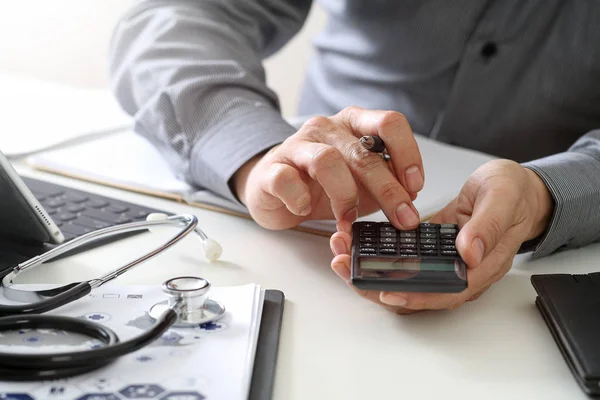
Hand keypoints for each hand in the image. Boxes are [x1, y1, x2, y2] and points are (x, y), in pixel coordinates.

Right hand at [233, 106, 424, 229]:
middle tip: (403, 219)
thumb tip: (410, 195)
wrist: (273, 187)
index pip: (389, 123)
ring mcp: (297, 146)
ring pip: (327, 161)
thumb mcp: (361, 182)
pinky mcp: (272, 168)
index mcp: (354, 124)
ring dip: (344, 196)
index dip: (408, 153)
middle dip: (388, 190)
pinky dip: (299, 200)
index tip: (415, 186)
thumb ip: (385, 182)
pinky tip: (304, 210)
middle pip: (363, 153)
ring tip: (347, 220)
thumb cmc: (321, 184)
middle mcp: (327, 128)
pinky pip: (287, 180)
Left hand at [329, 159, 553, 312]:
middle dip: (377, 284)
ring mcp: (444, 262)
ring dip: (372, 271)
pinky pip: (404, 260)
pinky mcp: (432, 250)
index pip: (445, 293)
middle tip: (345, 266)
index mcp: (482, 266)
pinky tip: (358, 244)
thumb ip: (488, 226)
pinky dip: (380, 255)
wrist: (516, 188)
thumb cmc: (513, 194)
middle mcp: (461, 271)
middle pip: (416, 292)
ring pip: (405, 279)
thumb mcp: (503, 198)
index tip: (384, 291)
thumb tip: (469, 253)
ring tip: (342, 255)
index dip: (414, 297)